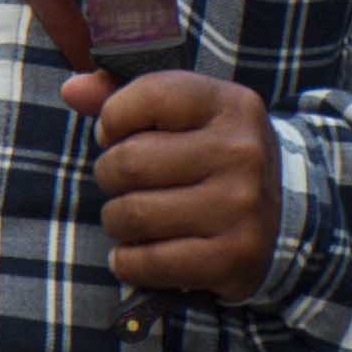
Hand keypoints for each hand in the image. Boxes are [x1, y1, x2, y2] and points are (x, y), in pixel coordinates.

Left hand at [62, 66, 280, 296]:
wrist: (280, 217)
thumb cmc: (211, 157)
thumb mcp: (183, 116)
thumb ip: (124, 96)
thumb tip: (71, 89)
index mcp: (230, 104)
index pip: (147, 96)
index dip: (112, 119)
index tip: (116, 135)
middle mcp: (242, 151)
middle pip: (130, 161)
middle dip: (109, 175)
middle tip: (120, 183)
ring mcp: (242, 207)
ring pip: (134, 214)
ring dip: (116, 221)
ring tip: (128, 218)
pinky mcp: (234, 258)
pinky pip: (150, 262)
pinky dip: (128, 262)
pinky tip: (134, 254)